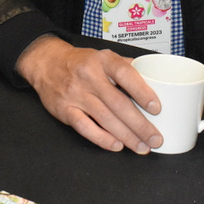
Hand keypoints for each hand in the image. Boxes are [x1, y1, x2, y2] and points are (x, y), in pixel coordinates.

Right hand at [16, 35, 161, 153]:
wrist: (47, 63)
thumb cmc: (80, 62)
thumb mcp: (103, 56)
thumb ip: (126, 67)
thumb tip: (154, 79)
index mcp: (102, 60)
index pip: (125, 74)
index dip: (142, 92)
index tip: (156, 108)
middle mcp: (89, 76)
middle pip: (118, 103)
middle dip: (140, 124)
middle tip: (155, 139)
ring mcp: (76, 94)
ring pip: (105, 118)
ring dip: (126, 136)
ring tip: (142, 146)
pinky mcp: (65, 109)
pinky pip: (85, 127)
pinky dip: (102, 138)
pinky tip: (117, 145)